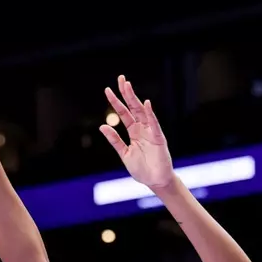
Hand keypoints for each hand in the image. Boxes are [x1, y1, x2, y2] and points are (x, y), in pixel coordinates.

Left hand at [99, 76, 174, 190]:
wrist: (155, 182)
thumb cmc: (142, 170)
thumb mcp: (124, 154)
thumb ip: (115, 140)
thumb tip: (103, 126)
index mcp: (133, 132)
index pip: (123, 113)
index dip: (115, 102)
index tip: (107, 90)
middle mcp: (142, 129)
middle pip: (133, 107)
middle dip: (126, 93)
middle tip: (120, 79)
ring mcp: (151, 132)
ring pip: (141, 112)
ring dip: (134, 99)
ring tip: (128, 86)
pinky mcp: (158, 138)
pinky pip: (154, 124)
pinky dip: (150, 114)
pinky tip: (145, 104)